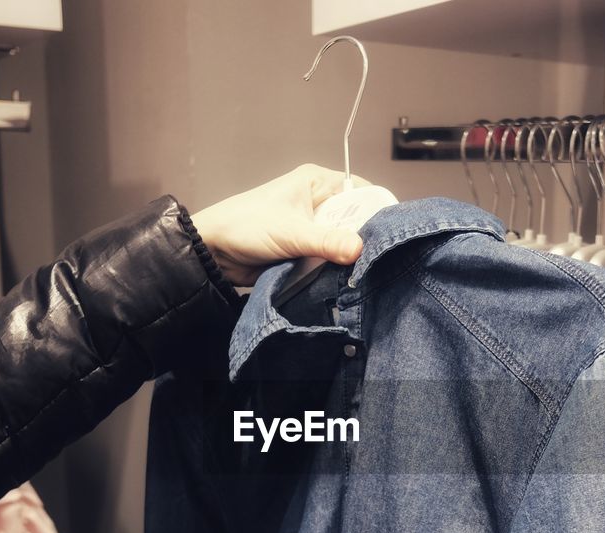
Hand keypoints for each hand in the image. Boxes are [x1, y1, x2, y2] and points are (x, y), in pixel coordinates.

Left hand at [191, 164, 366, 285]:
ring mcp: (313, 227)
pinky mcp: (307, 250)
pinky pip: (331, 259)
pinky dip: (334, 269)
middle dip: (364, 239)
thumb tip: (360, 250)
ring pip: (345, 243)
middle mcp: (319, 202)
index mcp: (317, 182)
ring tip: (361, 272)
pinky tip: (344, 279)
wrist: (213, 253)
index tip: (391, 235)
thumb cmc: (245, 227)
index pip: (362, 192)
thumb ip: (326, 242)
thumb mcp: (290, 233)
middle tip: (377, 259)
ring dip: (348, 258)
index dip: (378, 211)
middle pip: (357, 220)